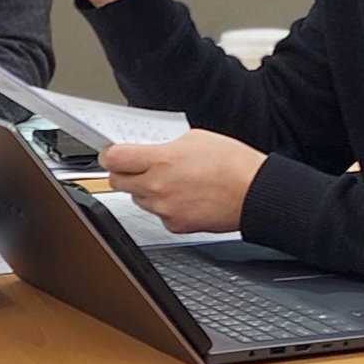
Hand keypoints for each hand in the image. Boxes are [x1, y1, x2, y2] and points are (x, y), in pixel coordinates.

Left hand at [99, 128, 263, 233]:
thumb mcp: (196, 137)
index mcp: (159, 161)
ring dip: (145, 189)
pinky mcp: (176, 226)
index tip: (111, 153)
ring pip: (138, 200)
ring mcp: (165, 210)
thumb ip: (166, 145)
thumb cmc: (233, 163)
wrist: (255, 193)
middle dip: (124, 172)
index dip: (109, 154)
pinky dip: (165, 206)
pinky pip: (159, 215)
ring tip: (170, 180)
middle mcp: (157, 188)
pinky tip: (183, 196)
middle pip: (118, 182)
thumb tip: (152, 149)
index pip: (113, 159)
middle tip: (136, 165)